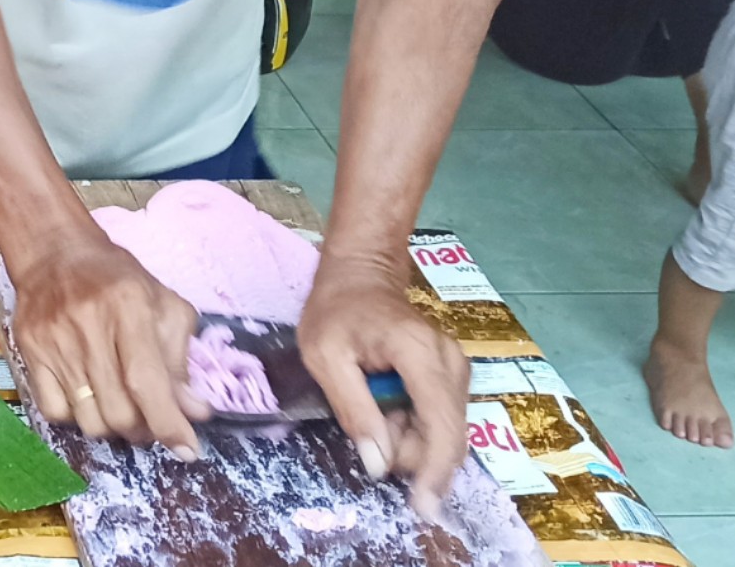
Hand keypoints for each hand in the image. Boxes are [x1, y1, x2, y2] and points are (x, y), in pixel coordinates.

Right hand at [13, 228, 203, 455]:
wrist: (54, 253)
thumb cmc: (117, 280)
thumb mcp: (163, 305)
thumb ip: (182, 359)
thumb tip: (193, 411)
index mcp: (129, 307)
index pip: (147, 382)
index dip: (169, 424)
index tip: (187, 449)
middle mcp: (88, 326)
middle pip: (119, 412)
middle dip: (145, 430)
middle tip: (152, 420)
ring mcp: (53, 342)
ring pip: (89, 420)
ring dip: (114, 429)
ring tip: (122, 409)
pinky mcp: (29, 353)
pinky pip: (55, 412)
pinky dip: (78, 417)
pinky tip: (89, 399)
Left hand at [301, 253, 469, 518]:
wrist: (360, 273)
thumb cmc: (334, 310)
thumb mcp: (325, 358)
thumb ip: (353, 410)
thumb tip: (379, 465)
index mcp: (420, 354)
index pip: (441, 424)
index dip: (434, 471)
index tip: (423, 506)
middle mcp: (450, 362)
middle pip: (446, 435)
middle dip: (410, 452)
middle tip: (368, 433)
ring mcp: (455, 368)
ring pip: (444, 431)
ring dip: (409, 439)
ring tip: (371, 410)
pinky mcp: (451, 376)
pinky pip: (439, 419)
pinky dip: (413, 427)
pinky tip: (385, 408)